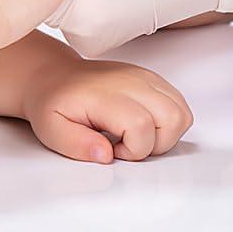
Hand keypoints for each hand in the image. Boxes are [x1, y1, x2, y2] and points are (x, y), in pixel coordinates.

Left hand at [21, 57, 193, 163]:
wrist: (56, 76)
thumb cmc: (55, 103)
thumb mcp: (52, 129)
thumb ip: (76, 145)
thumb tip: (106, 155)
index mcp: (106, 94)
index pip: (141, 126)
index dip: (132, 150)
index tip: (112, 149)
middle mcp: (130, 81)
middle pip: (172, 118)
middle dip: (156, 145)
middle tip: (129, 145)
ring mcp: (144, 77)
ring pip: (181, 112)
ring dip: (167, 135)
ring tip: (137, 136)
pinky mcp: (151, 78)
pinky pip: (179, 103)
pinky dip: (169, 122)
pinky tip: (144, 125)